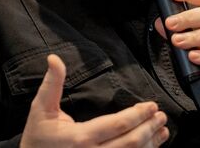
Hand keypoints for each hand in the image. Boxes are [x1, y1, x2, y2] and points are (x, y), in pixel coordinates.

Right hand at [20, 54, 169, 147]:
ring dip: (151, 143)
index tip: (151, 106)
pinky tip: (153, 145)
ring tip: (162, 128)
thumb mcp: (41, 109)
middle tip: (161, 115)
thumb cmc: (37, 137)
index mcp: (80, 138)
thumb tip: (54, 59)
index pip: (116, 126)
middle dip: (149, 127)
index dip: (137, 115)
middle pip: (130, 142)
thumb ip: (52, 84)